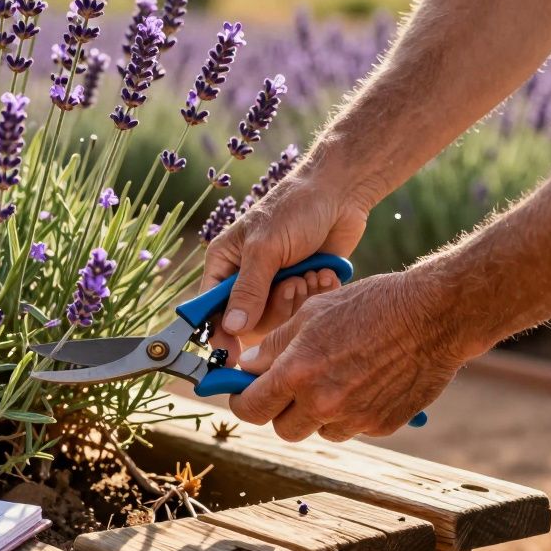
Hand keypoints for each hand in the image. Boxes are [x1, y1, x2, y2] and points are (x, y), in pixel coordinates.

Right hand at [201, 171, 370, 358]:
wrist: (340, 193)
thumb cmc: (294, 209)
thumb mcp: (265, 248)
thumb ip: (248, 290)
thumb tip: (230, 329)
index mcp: (225, 264)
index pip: (211, 309)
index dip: (218, 334)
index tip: (231, 357)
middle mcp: (247, 279)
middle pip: (249, 323)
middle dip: (274, 308)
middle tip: (289, 285)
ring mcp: (275, 285)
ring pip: (279, 322)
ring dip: (298, 299)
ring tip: (308, 272)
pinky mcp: (303, 288)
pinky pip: (304, 312)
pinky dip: (316, 294)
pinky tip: (323, 272)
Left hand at [228, 270, 472, 441]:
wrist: (434, 316)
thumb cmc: (371, 304)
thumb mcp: (312, 312)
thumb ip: (275, 345)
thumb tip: (249, 367)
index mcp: (298, 372)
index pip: (251, 408)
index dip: (243, 402)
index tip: (245, 393)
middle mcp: (323, 403)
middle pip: (282, 428)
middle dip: (280, 410)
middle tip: (290, 386)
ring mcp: (354, 418)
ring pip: (318, 430)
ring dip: (317, 413)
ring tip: (335, 376)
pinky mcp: (382, 425)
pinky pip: (352, 427)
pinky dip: (350, 411)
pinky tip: (365, 380)